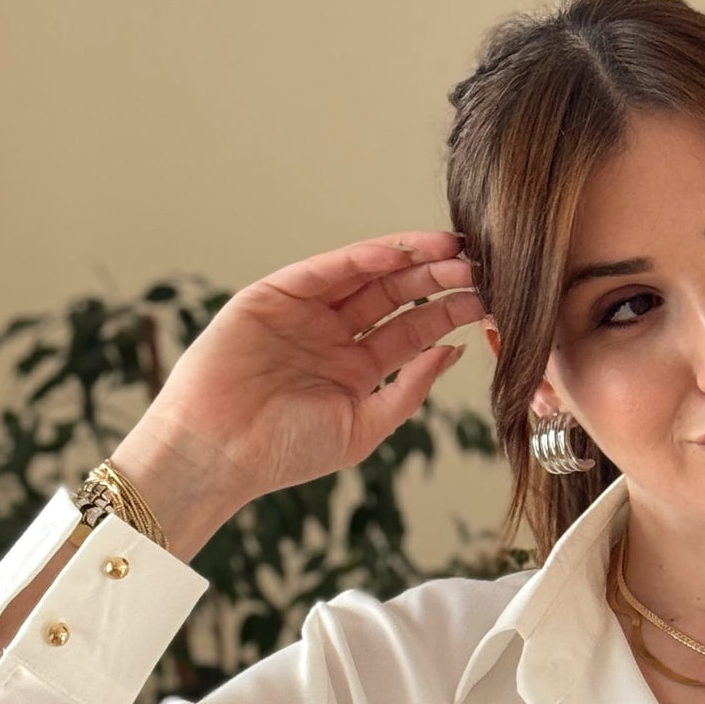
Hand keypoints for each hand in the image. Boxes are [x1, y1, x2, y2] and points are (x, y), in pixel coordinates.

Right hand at [127, 231, 483, 517]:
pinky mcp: (271, 296)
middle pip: (393, 298)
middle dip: (434, 280)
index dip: (447, 313)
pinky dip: (357, 259)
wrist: (219, 454)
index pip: (411, 331)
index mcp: (355, 368)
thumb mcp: (364, 426)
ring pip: (363, 277)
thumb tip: (454, 351)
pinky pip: (321, 271)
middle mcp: (332, 336)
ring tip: (448, 249)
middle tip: (475, 265)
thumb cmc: (285, 453)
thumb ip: (409, 389)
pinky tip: (394, 254)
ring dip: (405, 261)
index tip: (484, 300)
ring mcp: (303, 314)